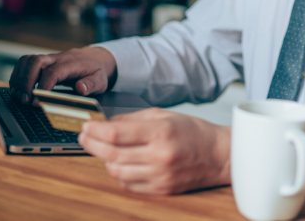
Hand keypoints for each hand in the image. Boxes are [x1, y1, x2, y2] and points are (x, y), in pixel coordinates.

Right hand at [8, 46, 116, 103]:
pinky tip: (18, 89)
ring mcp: (49, 59)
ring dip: (19, 78)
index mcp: (71, 64)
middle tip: (25, 100)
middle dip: (26, 81)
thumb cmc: (96, 70)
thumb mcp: (101, 79)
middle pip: (35, 62)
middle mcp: (57, 59)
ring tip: (19, 96)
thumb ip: (91, 84)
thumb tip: (80, 88)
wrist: (95, 58)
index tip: (37, 102)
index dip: (43, 87)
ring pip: (27, 60)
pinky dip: (18, 75)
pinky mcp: (43, 62)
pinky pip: (25, 63)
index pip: (53, 72)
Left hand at [78, 108, 230, 194]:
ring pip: (116, 172)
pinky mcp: (161, 189)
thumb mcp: (165, 115)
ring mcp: (160, 175)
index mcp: (161, 132)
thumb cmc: (194, 131)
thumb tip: (106, 123)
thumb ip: (134, 119)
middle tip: (85, 137)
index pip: (115, 133)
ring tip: (105, 150)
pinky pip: (129, 185)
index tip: (86, 126)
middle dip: (92, 144)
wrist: (219, 155)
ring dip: (105, 160)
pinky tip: (122, 164)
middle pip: (111, 153)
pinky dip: (120, 174)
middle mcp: (159, 155)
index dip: (95, 130)